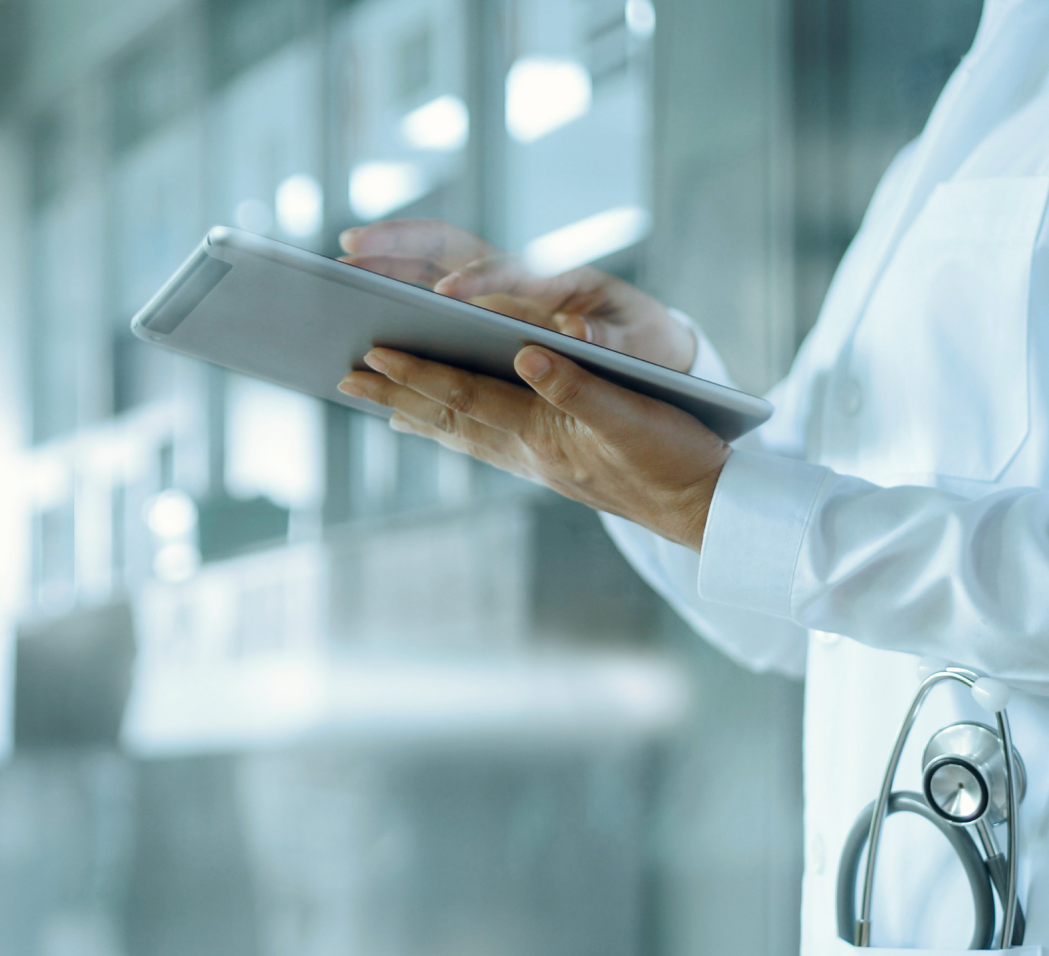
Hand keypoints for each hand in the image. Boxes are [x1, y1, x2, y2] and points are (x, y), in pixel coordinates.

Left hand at [338, 345, 729, 552]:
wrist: (704, 508)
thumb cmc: (675, 458)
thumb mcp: (632, 416)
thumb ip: (578, 386)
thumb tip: (527, 354)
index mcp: (541, 432)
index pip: (464, 395)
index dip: (417, 373)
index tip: (371, 354)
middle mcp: (528, 451)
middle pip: (446, 418)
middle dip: (394, 396)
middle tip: (343, 378)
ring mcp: (537, 461)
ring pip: (460, 432)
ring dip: (414, 413)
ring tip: (374, 400)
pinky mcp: (552, 466)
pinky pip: (484, 443)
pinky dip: (452, 428)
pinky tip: (439, 425)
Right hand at [339, 220, 697, 372]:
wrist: (646, 343)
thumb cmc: (642, 342)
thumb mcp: (637, 342)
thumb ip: (609, 338)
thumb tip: (580, 333)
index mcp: (556, 280)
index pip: (509, 270)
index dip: (480, 282)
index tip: (447, 296)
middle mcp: (517, 275)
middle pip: (449, 246)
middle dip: (400, 243)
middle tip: (349, 250)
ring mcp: (494, 290)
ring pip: (427, 265)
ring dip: (384, 263)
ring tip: (338, 274)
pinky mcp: (481, 309)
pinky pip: (426, 295)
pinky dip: (392, 297)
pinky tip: (358, 322)